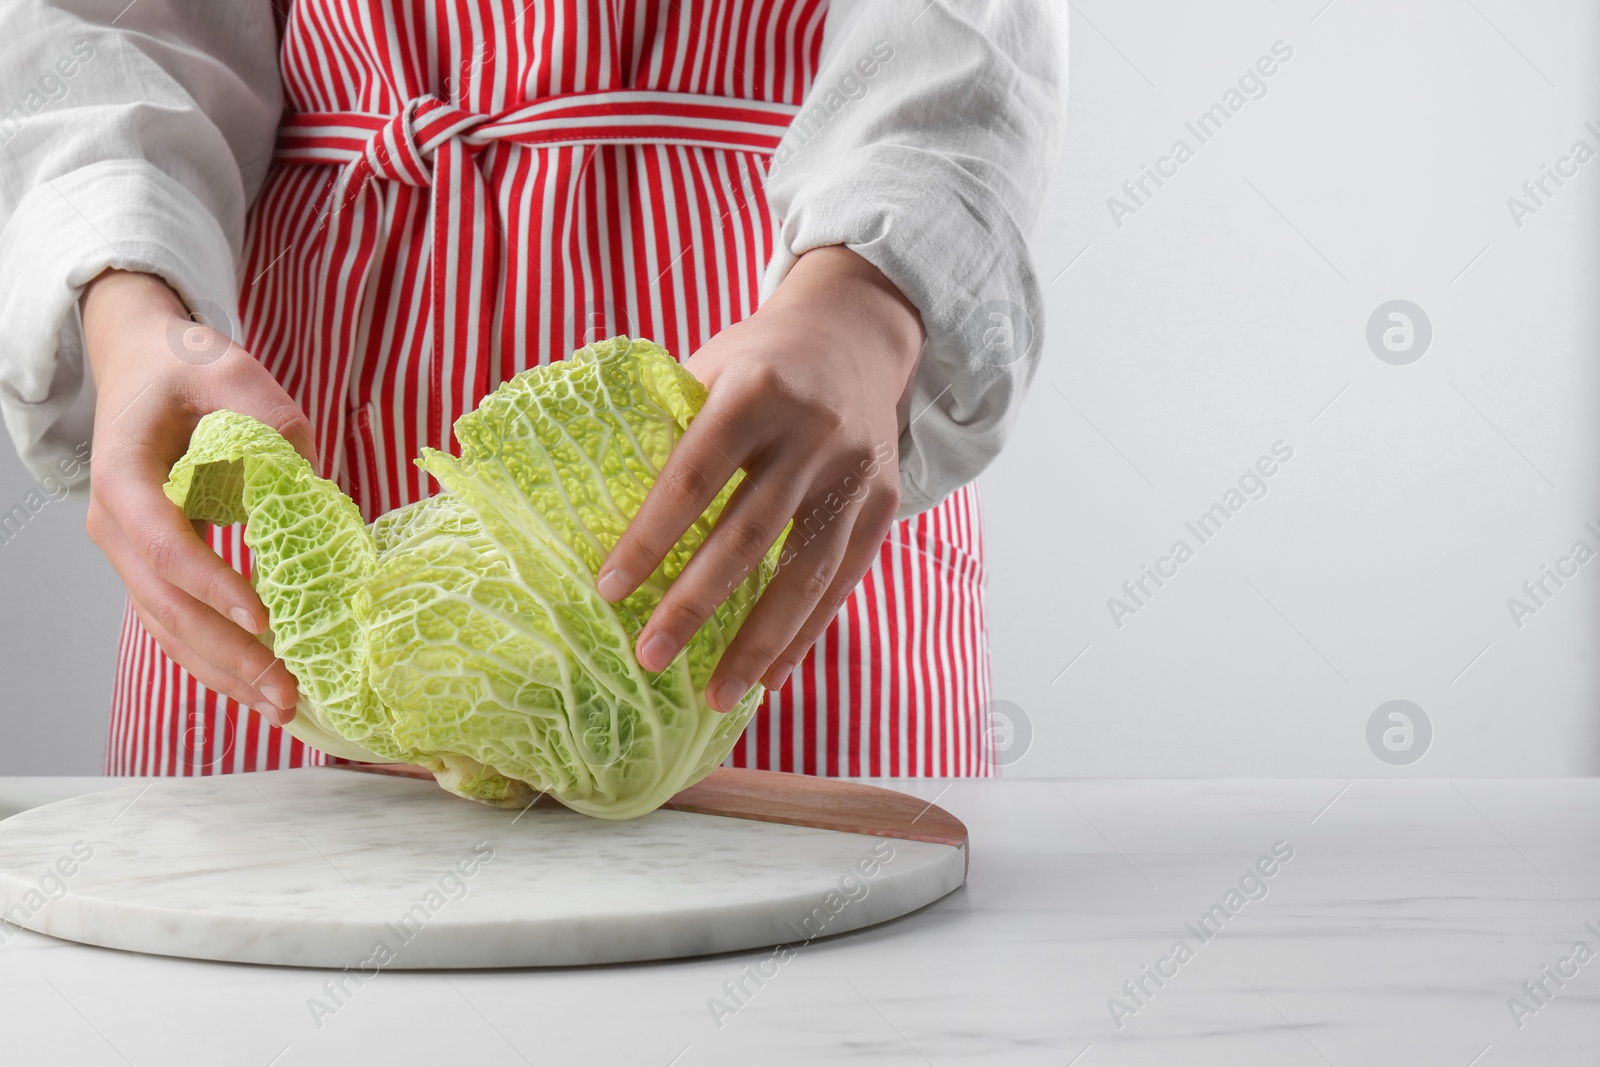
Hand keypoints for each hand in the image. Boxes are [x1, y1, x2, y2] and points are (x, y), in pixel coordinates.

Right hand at [82, 270, 313, 724]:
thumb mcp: (230, 367)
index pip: (164, 541)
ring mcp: (129, 552)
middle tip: (286, 690)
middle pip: (166, 604)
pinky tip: (255, 689)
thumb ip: (266, 413)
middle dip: (227, 654)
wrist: (144, 366)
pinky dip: (214, 660)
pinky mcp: (153, 566)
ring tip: (281, 706)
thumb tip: (304, 473)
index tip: (262, 617)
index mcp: (124, 475)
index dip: (210, 583)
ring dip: (223, 671)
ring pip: (168, 627)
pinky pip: (176, 623)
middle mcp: (116, 524)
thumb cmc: (185, 368)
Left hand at [596, 245, 923, 710]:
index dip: (651, 536)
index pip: (694, 475)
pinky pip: (841, 583)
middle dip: (696, 603)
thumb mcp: (712, 368)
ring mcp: (855, 472)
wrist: (858, 333)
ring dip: (758, 642)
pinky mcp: (885, 504)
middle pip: (748, 534)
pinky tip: (769, 679)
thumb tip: (592, 508)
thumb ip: (669, 428)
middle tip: (650, 658)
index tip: (609, 589)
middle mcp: (812, 432)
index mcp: (755, 390)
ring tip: (716, 697)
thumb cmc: (760, 361)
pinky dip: (804, 635)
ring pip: (803, 572)